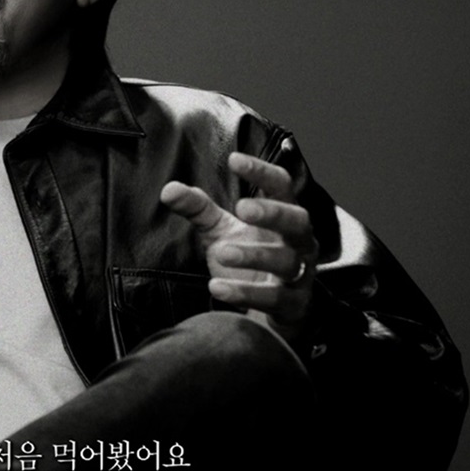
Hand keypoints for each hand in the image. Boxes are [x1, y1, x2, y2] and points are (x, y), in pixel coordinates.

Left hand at [159, 152, 319, 340]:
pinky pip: (275, 299)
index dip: (262, 172)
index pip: (280, 186)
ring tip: (221, 252)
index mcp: (283, 216)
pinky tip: (218, 288)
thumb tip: (169, 190)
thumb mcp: (221, 230)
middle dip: (272, 213)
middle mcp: (298, 242)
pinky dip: (247, 293)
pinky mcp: (293, 305)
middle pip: (298, 221)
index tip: (235, 160)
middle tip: (242, 209)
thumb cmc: (247, 259)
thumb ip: (198, 209)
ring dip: (254, 255)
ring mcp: (300, 274)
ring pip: (287, 261)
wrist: (265, 310)